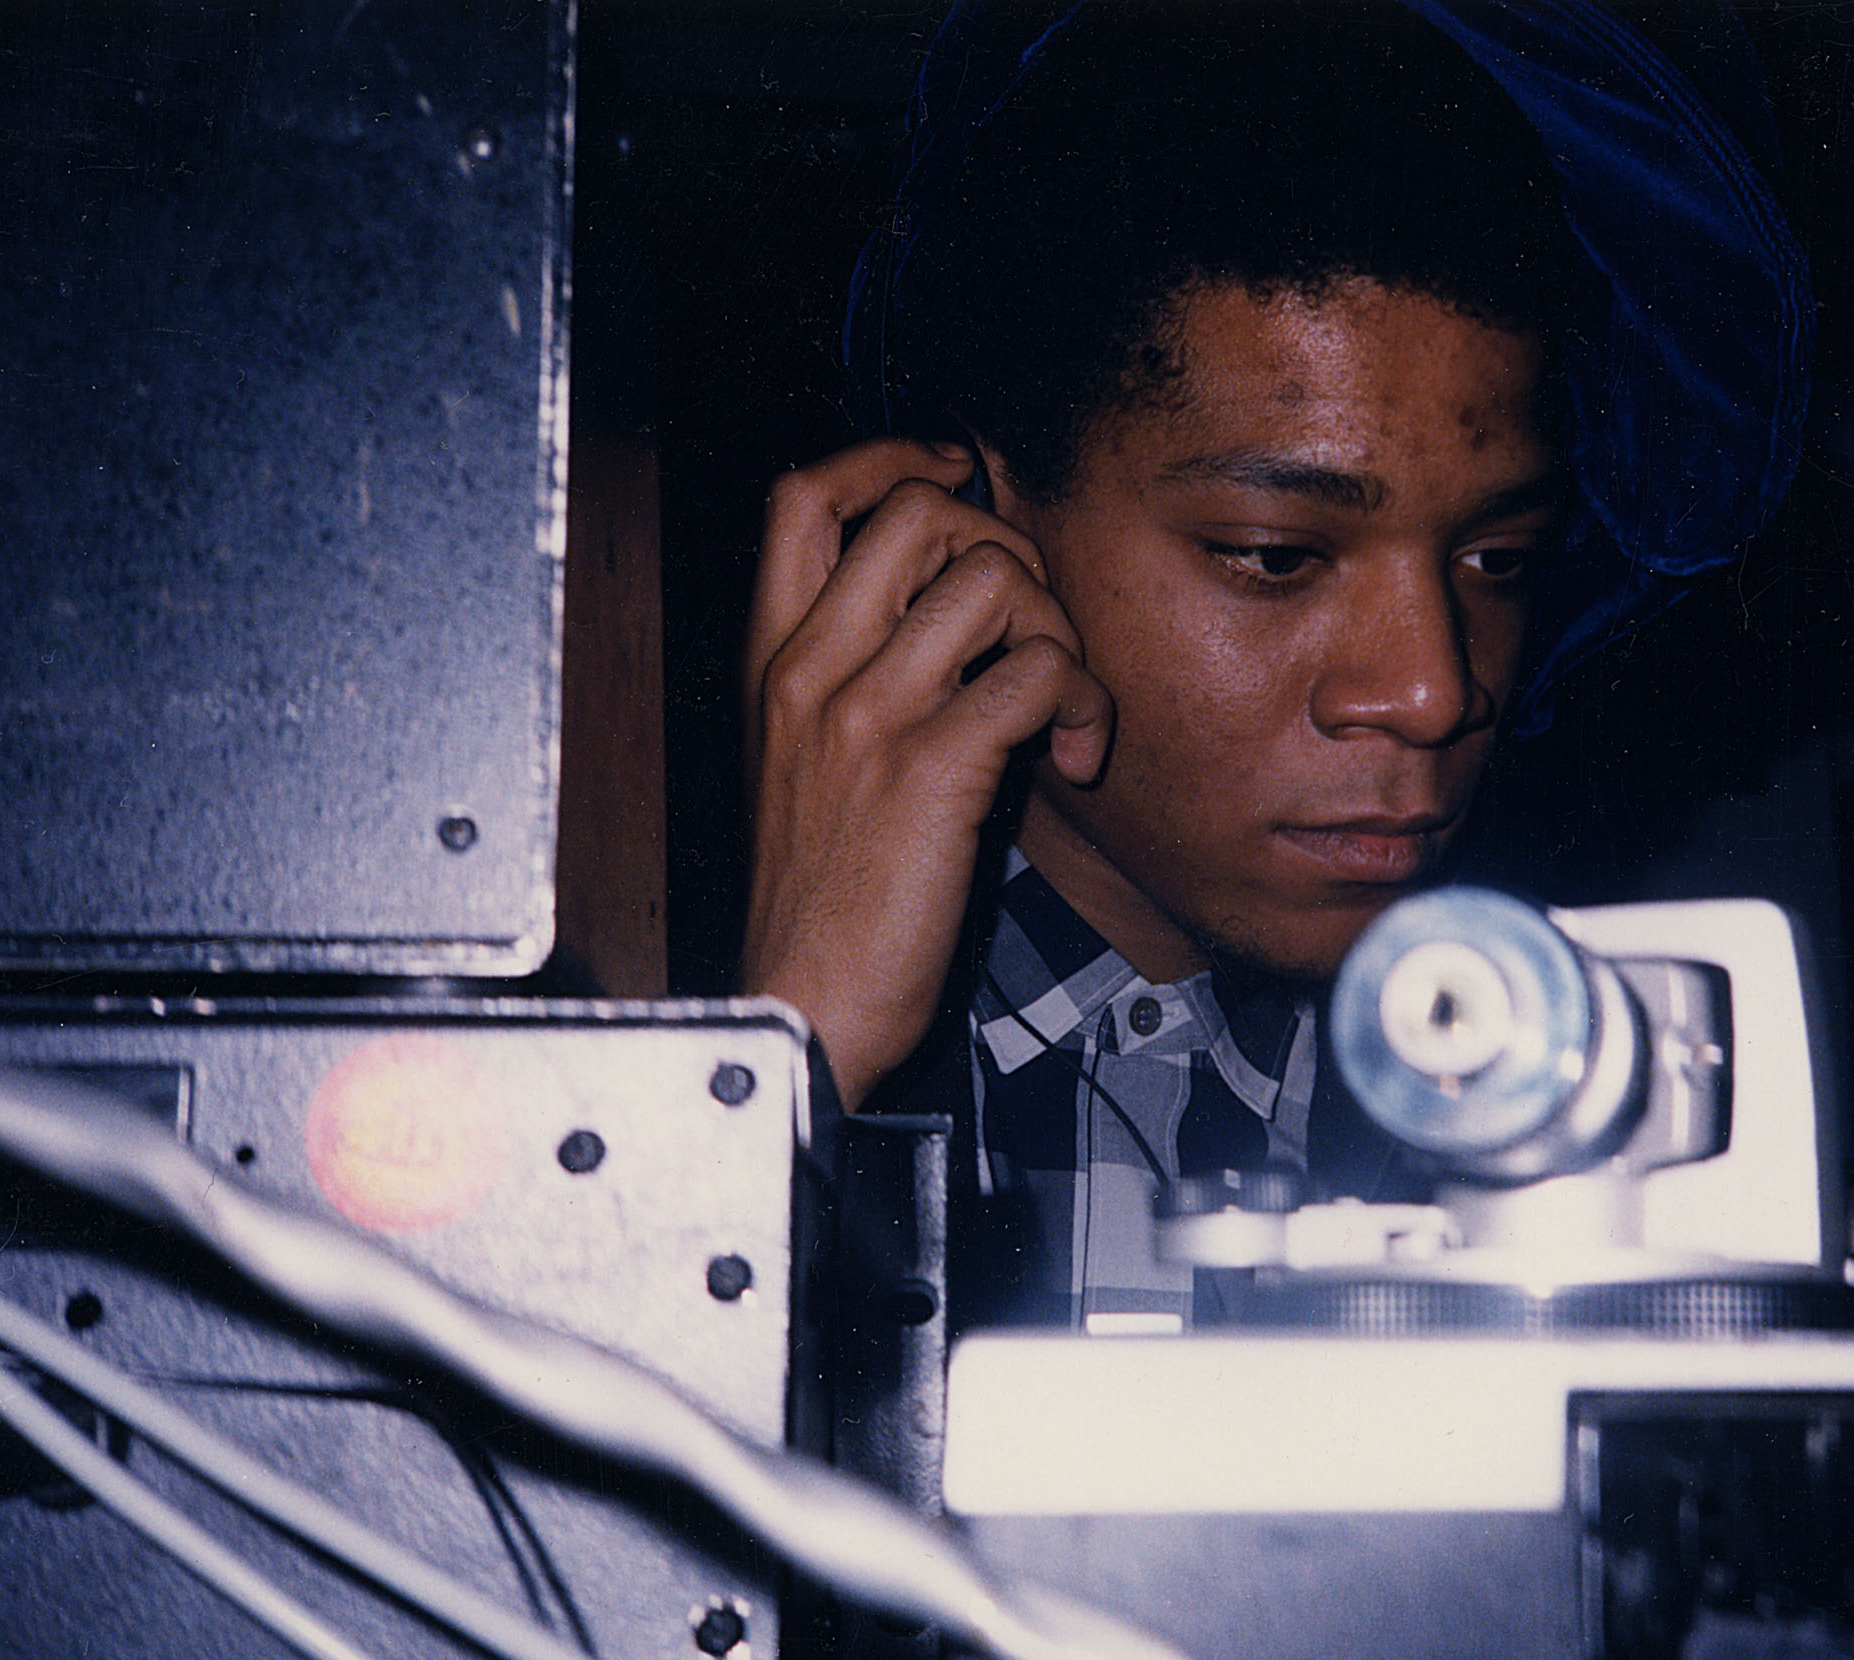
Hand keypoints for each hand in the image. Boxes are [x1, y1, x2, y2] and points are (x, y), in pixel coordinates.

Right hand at [738, 439, 1111, 1108]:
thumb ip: (858, 682)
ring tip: (1060, 710)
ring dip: (1059, 632)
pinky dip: (1081, 705)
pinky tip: (1073, 761)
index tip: (960, 479)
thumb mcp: (808, 768)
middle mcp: (811, 668)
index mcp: (772, 662)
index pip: (803, 495)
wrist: (801, 1006)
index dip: (892, 458)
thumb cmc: (819, 903)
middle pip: (920, 511)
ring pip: (996, 579)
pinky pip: (1039, 672)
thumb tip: (958, 621)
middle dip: (1005, 550)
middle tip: (1032, 633)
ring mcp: (868, 712)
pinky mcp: (933, 767)